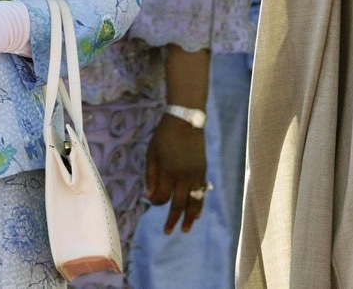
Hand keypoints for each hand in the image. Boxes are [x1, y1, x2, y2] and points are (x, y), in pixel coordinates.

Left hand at [145, 114, 207, 233]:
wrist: (186, 120)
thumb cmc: (164, 136)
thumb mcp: (151, 154)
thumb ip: (150, 176)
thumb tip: (149, 197)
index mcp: (168, 171)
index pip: (162, 197)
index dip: (156, 202)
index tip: (152, 200)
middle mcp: (183, 176)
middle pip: (179, 204)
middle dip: (173, 219)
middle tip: (168, 232)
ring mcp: (195, 174)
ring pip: (194, 201)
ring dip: (190, 217)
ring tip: (186, 229)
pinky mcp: (203, 171)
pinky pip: (202, 192)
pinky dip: (199, 204)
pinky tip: (197, 214)